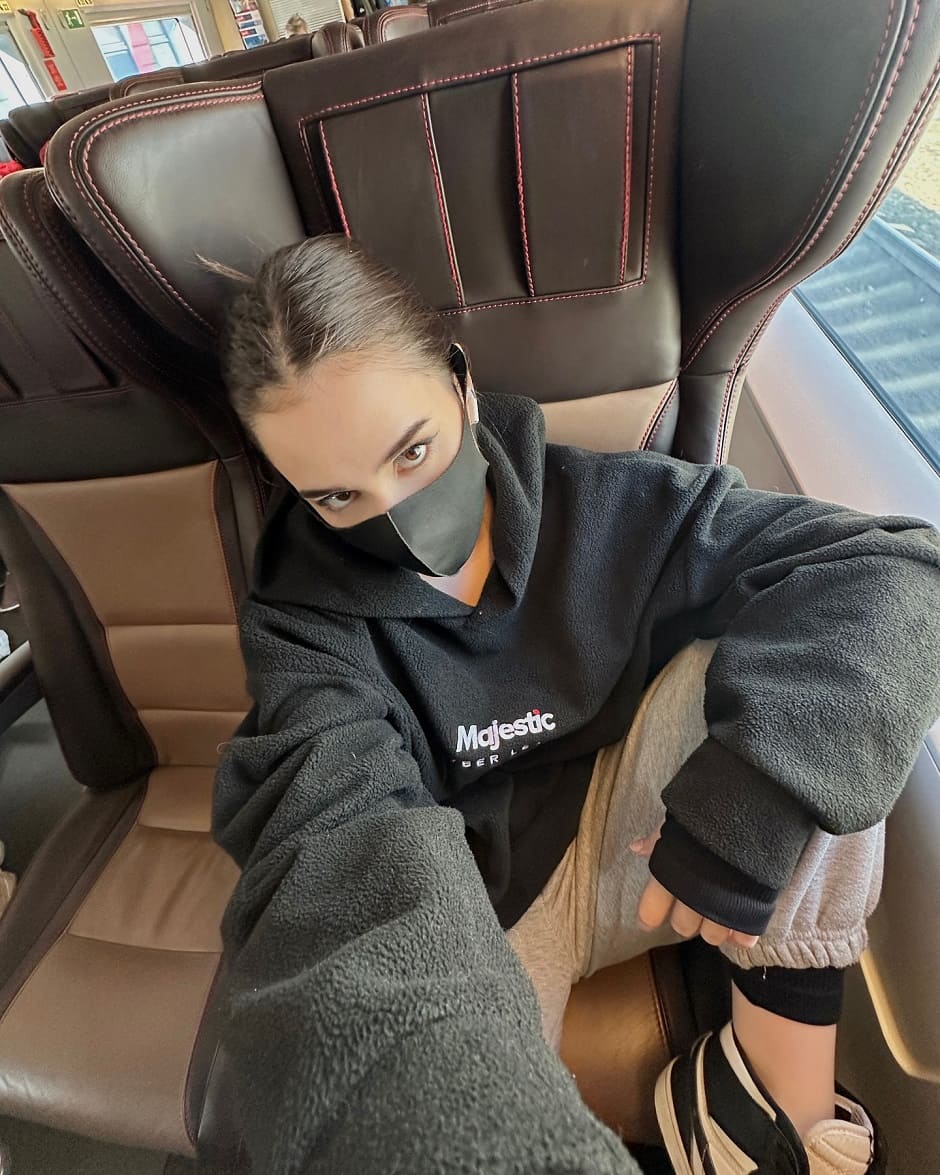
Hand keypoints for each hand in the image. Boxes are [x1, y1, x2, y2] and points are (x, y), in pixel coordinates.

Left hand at [630, 826, 760, 949]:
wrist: (754, 815)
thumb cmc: (708, 815)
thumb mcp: (676, 821)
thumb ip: (657, 839)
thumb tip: (635, 848)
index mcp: (670, 876)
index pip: (650, 911)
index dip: (649, 916)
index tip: (649, 921)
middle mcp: (692, 898)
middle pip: (683, 926)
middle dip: (687, 918)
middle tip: (694, 905)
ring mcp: (723, 909)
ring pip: (712, 936)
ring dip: (714, 927)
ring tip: (720, 912)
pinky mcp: (753, 913)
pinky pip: (743, 938)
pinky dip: (742, 934)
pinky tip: (743, 922)